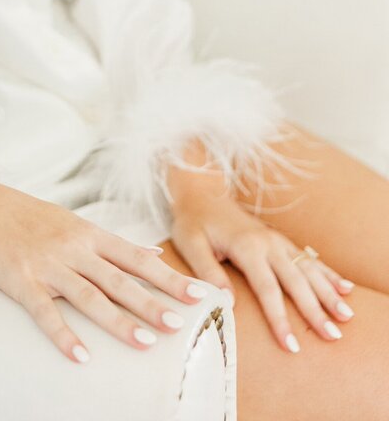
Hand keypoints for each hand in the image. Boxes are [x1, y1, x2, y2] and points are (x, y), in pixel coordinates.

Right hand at [0, 165, 212, 363]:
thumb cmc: (21, 214)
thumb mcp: (69, 221)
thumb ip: (107, 242)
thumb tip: (148, 252)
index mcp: (87, 232)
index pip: (136, 257)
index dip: (168, 276)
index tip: (199, 293)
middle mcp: (72, 246)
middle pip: (119, 278)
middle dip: (153, 301)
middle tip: (181, 323)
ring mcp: (46, 263)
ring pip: (89, 295)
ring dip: (117, 320)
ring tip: (143, 342)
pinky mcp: (19, 279)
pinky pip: (45, 311)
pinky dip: (63, 335)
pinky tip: (80, 357)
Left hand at [169, 191, 355, 353]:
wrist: (201, 192)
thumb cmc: (193, 221)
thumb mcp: (191, 245)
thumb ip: (208, 273)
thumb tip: (227, 302)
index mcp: (246, 246)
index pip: (267, 289)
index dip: (280, 319)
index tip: (292, 345)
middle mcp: (267, 242)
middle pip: (296, 281)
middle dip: (315, 310)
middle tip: (332, 336)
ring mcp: (277, 240)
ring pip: (308, 269)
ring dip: (329, 292)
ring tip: (346, 316)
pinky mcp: (279, 240)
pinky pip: (308, 258)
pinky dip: (327, 273)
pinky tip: (345, 287)